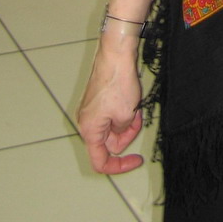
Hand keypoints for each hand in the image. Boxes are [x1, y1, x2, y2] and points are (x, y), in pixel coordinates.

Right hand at [77, 43, 144, 174]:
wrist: (115, 54)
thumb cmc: (118, 84)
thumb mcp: (127, 116)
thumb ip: (123, 132)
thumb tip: (120, 130)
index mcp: (89, 131)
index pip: (100, 162)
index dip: (119, 166)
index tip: (137, 160)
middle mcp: (85, 122)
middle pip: (109, 143)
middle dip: (127, 134)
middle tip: (137, 118)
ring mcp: (90, 111)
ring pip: (112, 128)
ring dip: (127, 122)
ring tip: (135, 106)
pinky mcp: (97, 101)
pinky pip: (112, 115)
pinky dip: (124, 112)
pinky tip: (131, 101)